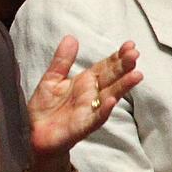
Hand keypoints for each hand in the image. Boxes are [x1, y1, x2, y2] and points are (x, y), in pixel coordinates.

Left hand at [26, 36, 141, 170]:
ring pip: (110, 96)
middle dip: (124, 67)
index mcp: (85, 82)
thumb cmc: (45, 107)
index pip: (105, 67)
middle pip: (111, 79)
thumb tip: (71, 38)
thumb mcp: (51, 79)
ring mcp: (90, 110)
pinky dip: (104, 109)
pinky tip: (112, 100)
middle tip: (135, 55)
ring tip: (136, 75)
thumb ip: (62, 60)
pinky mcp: (83, 125)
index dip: (117, 57)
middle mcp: (92, 95)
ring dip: (123, 86)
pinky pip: (96, 117)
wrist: (35, 133)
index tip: (130, 45)